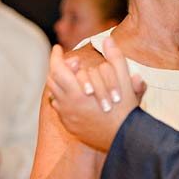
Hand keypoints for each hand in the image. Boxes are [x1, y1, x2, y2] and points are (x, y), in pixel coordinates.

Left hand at [47, 37, 143, 151]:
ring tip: (73, 77)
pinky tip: (74, 94)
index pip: (57, 69)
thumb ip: (115, 58)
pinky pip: (59, 108)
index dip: (55, 56)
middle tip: (74, 63)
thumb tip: (108, 39)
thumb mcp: (124, 81)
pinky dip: (63, 97)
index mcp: (77, 93)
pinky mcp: (70, 126)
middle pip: (52, 80)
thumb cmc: (125, 110)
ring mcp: (67, 117)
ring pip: (54, 94)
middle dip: (59, 68)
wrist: (125, 139)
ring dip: (60, 83)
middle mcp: (67, 106)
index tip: (57, 47)